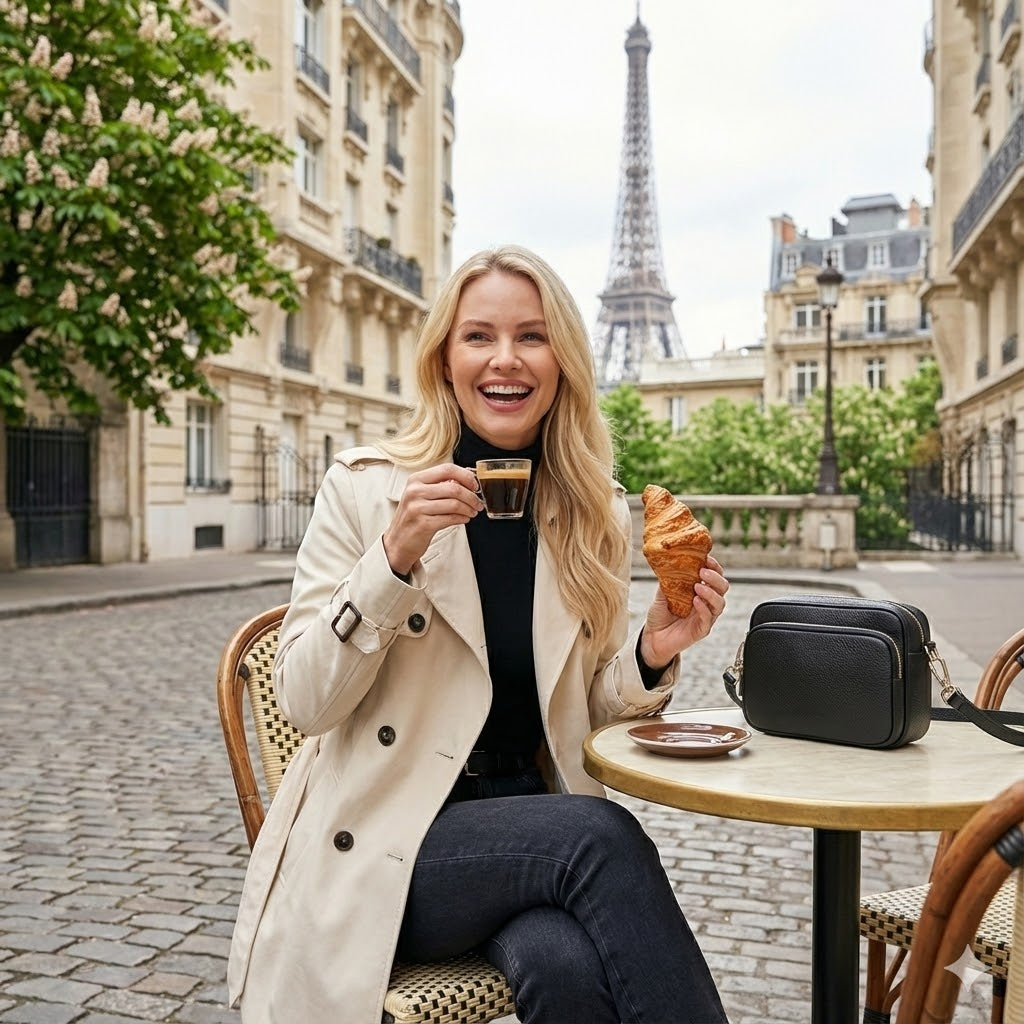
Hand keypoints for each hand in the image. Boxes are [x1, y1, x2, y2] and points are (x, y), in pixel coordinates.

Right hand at [383, 463, 483, 574]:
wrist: (398, 542)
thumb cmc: (413, 517)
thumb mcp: (421, 495)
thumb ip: (440, 485)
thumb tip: (467, 478)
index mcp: (416, 480)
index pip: (447, 469)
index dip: (465, 476)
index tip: (474, 485)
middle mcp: (415, 491)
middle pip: (454, 487)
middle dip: (471, 496)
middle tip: (478, 503)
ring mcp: (418, 508)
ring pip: (455, 504)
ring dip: (469, 509)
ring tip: (472, 512)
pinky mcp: (423, 524)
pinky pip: (451, 518)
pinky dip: (462, 519)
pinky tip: (464, 519)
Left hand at [639, 554, 728, 668]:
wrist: (652, 637)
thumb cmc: (659, 616)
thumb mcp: (661, 594)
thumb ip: (668, 581)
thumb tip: (670, 564)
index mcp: (699, 591)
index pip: (714, 576)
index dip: (713, 567)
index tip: (706, 559)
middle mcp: (705, 603)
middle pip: (722, 588)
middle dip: (715, 578)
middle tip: (703, 572)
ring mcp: (705, 617)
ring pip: (720, 603)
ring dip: (711, 592)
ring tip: (698, 586)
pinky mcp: (701, 630)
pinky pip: (708, 619)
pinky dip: (704, 608)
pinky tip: (696, 601)